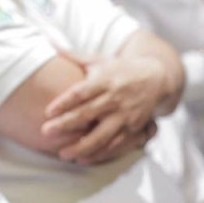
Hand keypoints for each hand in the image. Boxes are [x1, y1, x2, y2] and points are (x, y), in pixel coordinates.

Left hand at [41, 56, 166, 163]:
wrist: (157, 78)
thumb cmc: (119, 69)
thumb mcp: (99, 60)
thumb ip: (74, 56)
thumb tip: (49, 42)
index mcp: (104, 80)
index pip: (81, 92)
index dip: (64, 102)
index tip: (47, 112)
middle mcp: (114, 98)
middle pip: (88, 113)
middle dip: (66, 124)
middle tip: (46, 132)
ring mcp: (125, 115)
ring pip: (102, 134)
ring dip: (83, 146)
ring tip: (63, 154)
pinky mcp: (134, 128)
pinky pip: (116, 144)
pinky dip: (100, 154)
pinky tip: (83, 160)